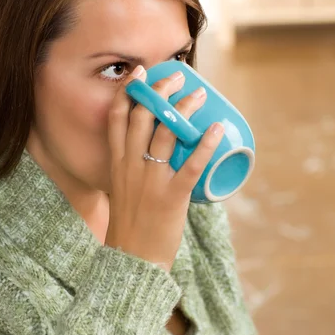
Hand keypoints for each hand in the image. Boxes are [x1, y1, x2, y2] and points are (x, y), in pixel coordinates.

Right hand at [104, 64, 223, 272]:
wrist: (132, 259)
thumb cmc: (130, 226)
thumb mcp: (122, 191)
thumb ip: (133, 171)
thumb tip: (155, 155)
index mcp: (117, 164)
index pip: (117, 119)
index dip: (128, 92)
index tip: (141, 74)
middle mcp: (131, 167)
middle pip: (142, 117)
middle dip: (159, 91)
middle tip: (178, 79)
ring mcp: (151, 181)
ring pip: (166, 134)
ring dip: (184, 109)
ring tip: (200, 95)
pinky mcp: (171, 196)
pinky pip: (191, 164)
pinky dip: (205, 144)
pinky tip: (216, 128)